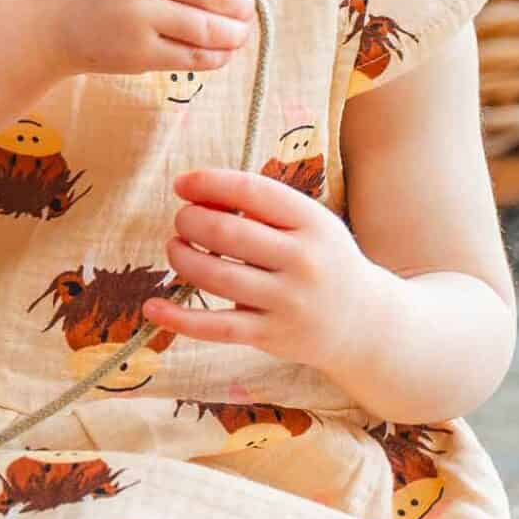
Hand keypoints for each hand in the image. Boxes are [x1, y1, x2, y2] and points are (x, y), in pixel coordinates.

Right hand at [30, 0, 260, 80]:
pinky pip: (192, 57)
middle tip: (244, 10)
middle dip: (241, 4)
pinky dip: (214, 57)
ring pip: (209, 27)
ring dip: (234, 33)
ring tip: (236, 33)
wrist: (37, 18)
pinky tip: (217, 53)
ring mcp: (136, 14)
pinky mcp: (134, 52)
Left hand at [144, 166, 380, 372]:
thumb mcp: (308, 224)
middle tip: (182, 221)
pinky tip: (153, 307)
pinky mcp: (271, 335)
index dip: (209, 183)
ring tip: (177, 249)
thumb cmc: (321, 259)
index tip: (182, 183)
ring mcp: (288, 302)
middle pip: (227, 232)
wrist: (365, 322)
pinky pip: (216, 327)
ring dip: (182, 257)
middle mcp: (304, 261)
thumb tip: (195, 194)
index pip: (252, 192)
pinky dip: (179, 318)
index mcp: (313, 222)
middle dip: (190, 221)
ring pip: (215, 276)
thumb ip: (261, 207)